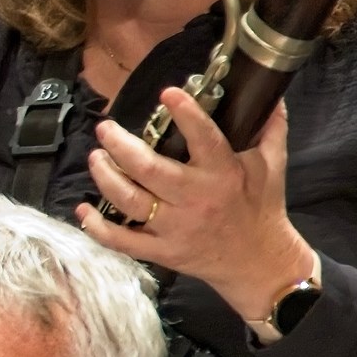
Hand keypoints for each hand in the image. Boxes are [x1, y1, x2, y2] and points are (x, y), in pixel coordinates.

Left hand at [80, 91, 315, 331]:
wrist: (259, 263)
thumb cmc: (262, 207)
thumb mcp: (272, 165)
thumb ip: (270, 128)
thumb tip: (270, 93)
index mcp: (224, 174)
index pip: (205, 139)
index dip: (186, 114)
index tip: (167, 93)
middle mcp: (196, 200)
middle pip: (150, 170)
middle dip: (121, 146)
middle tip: (106, 128)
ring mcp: (176, 228)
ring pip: (130, 202)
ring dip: (106, 178)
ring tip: (96, 157)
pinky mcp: (163, 252)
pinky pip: (123, 242)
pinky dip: (98, 228)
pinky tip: (83, 211)